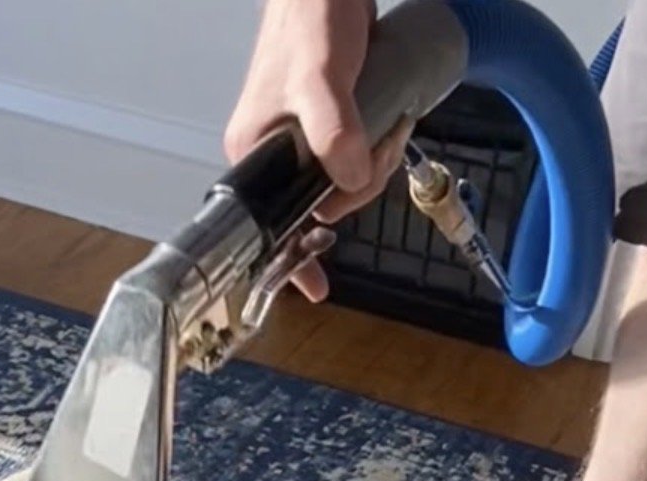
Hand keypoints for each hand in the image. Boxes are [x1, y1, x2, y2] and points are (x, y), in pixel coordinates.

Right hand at [225, 0, 408, 299]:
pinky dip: (378, 148)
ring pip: (344, 183)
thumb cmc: (310, 17)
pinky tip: (390, 128)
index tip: (314, 287)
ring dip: (376, 162)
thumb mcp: (320, 79)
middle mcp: (274, 153)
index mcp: (254, 154)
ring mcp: (302, 140)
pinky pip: (354, 159)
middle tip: (382, 145)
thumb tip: (350, 182)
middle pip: (321, 204)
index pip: (273, 223)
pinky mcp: (329, 124)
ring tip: (391, 125)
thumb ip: (334, 133)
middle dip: (360, 187)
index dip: (297, 253)